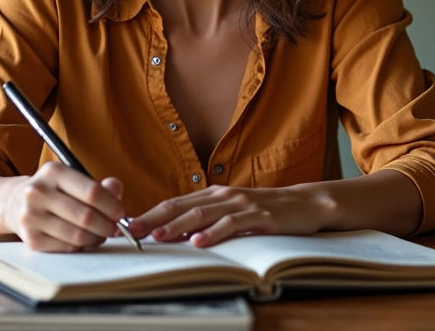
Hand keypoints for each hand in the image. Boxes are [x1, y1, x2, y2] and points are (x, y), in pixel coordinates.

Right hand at [1, 162, 126, 251]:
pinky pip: (66, 247)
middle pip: (85, 216)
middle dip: (107, 225)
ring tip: (102, 234)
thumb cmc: (54, 190)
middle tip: (115, 228)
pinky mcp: (30, 240)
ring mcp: (31, 217)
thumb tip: (117, 190)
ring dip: (96, 238)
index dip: (111, 205)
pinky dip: (81, 246)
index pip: (91, 191)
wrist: (14, 202)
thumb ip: (100, 184)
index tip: (121, 213)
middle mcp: (38, 192)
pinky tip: (84, 240)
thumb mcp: (73, 179)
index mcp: (53, 171)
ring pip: (77, 235)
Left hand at [128, 183, 329, 246]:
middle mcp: (223, 195)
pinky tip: (199, 241)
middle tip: (132, 231)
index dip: (151, 213)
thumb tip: (174, 233)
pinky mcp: (259, 215)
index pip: (175, 203)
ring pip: (202, 213)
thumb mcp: (232, 212)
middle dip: (154, 218)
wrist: (305, 204)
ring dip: (177, 225)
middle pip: (182, 206)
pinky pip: (232, 224)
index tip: (128, 226)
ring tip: (157, 235)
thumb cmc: (265, 211)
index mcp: (213, 194)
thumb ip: (207, 218)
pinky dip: (213, 232)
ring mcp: (241, 203)